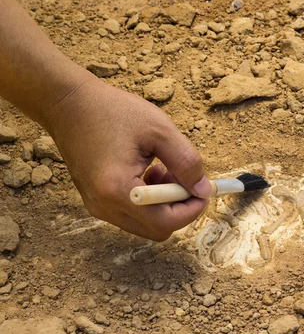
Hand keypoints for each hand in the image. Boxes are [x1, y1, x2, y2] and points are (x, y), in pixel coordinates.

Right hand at [47, 79, 211, 240]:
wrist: (69, 104)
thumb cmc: (113, 111)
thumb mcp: (160, 130)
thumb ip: (186, 162)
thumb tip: (203, 189)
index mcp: (118, 190)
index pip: (165, 222)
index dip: (192, 209)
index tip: (204, 189)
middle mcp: (103, 206)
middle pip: (157, 230)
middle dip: (178, 207)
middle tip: (181, 177)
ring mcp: (97, 206)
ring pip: (146, 223)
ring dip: (164, 203)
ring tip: (162, 169)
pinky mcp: (96, 201)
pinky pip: (132, 214)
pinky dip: (149, 201)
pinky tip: (147, 171)